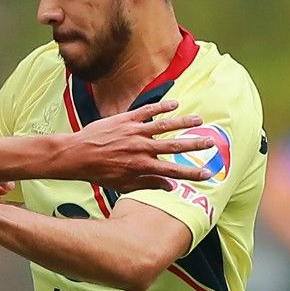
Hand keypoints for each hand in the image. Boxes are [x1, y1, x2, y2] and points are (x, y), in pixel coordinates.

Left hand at [57, 99, 214, 192]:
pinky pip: (148, 111)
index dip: (192, 173)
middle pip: (174, 146)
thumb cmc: (100, 172)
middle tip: (212, 143)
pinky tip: (175, 104)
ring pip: (165, 125)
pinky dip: (162, 107)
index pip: (173, 170)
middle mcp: (142, 148)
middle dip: (195, 145)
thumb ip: (148, 183)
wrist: (78, 154)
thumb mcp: (124, 185)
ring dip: (184, 122)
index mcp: (142, 166)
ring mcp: (135, 132)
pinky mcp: (127, 119)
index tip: (208, 174)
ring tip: (199, 119)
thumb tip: (170, 186)